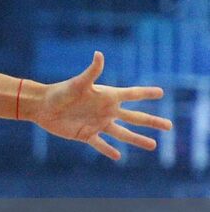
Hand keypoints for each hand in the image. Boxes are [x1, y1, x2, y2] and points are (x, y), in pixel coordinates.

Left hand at [27, 51, 171, 160]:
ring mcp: (97, 123)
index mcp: (106, 97)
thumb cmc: (60, 91)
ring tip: (153, 145)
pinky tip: (118, 157)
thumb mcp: (78, 83)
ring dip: (137, 139)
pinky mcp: (86, 135)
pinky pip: (100, 144)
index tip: (161, 92)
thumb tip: (99, 54)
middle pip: (135, 117)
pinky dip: (108, 150)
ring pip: (123, 133)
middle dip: (152, 121)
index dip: (146, 93)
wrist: (41, 105)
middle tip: (170, 125)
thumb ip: (92, 72)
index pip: (131, 95)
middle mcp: (105, 110)